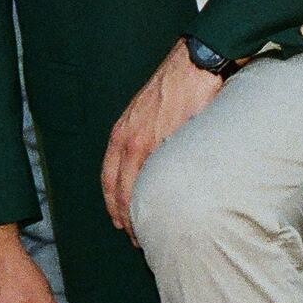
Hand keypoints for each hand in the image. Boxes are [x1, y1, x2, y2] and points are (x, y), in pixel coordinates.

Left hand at [101, 43, 223, 238]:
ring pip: (140, 190)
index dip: (112, 203)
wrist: (193, 64)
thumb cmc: (173, 86)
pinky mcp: (173, 142)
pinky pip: (165, 179)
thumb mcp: (144, 111)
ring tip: (151, 234)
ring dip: (142, 216)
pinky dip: (164, 200)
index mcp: (122, 132)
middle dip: (126, 218)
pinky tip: (170, 213)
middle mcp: (130, 139)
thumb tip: (147, 162)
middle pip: (121, 190)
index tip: (118, 220)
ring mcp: (151, 141)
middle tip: (135, 238)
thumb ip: (141, 136)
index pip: (109, 177)